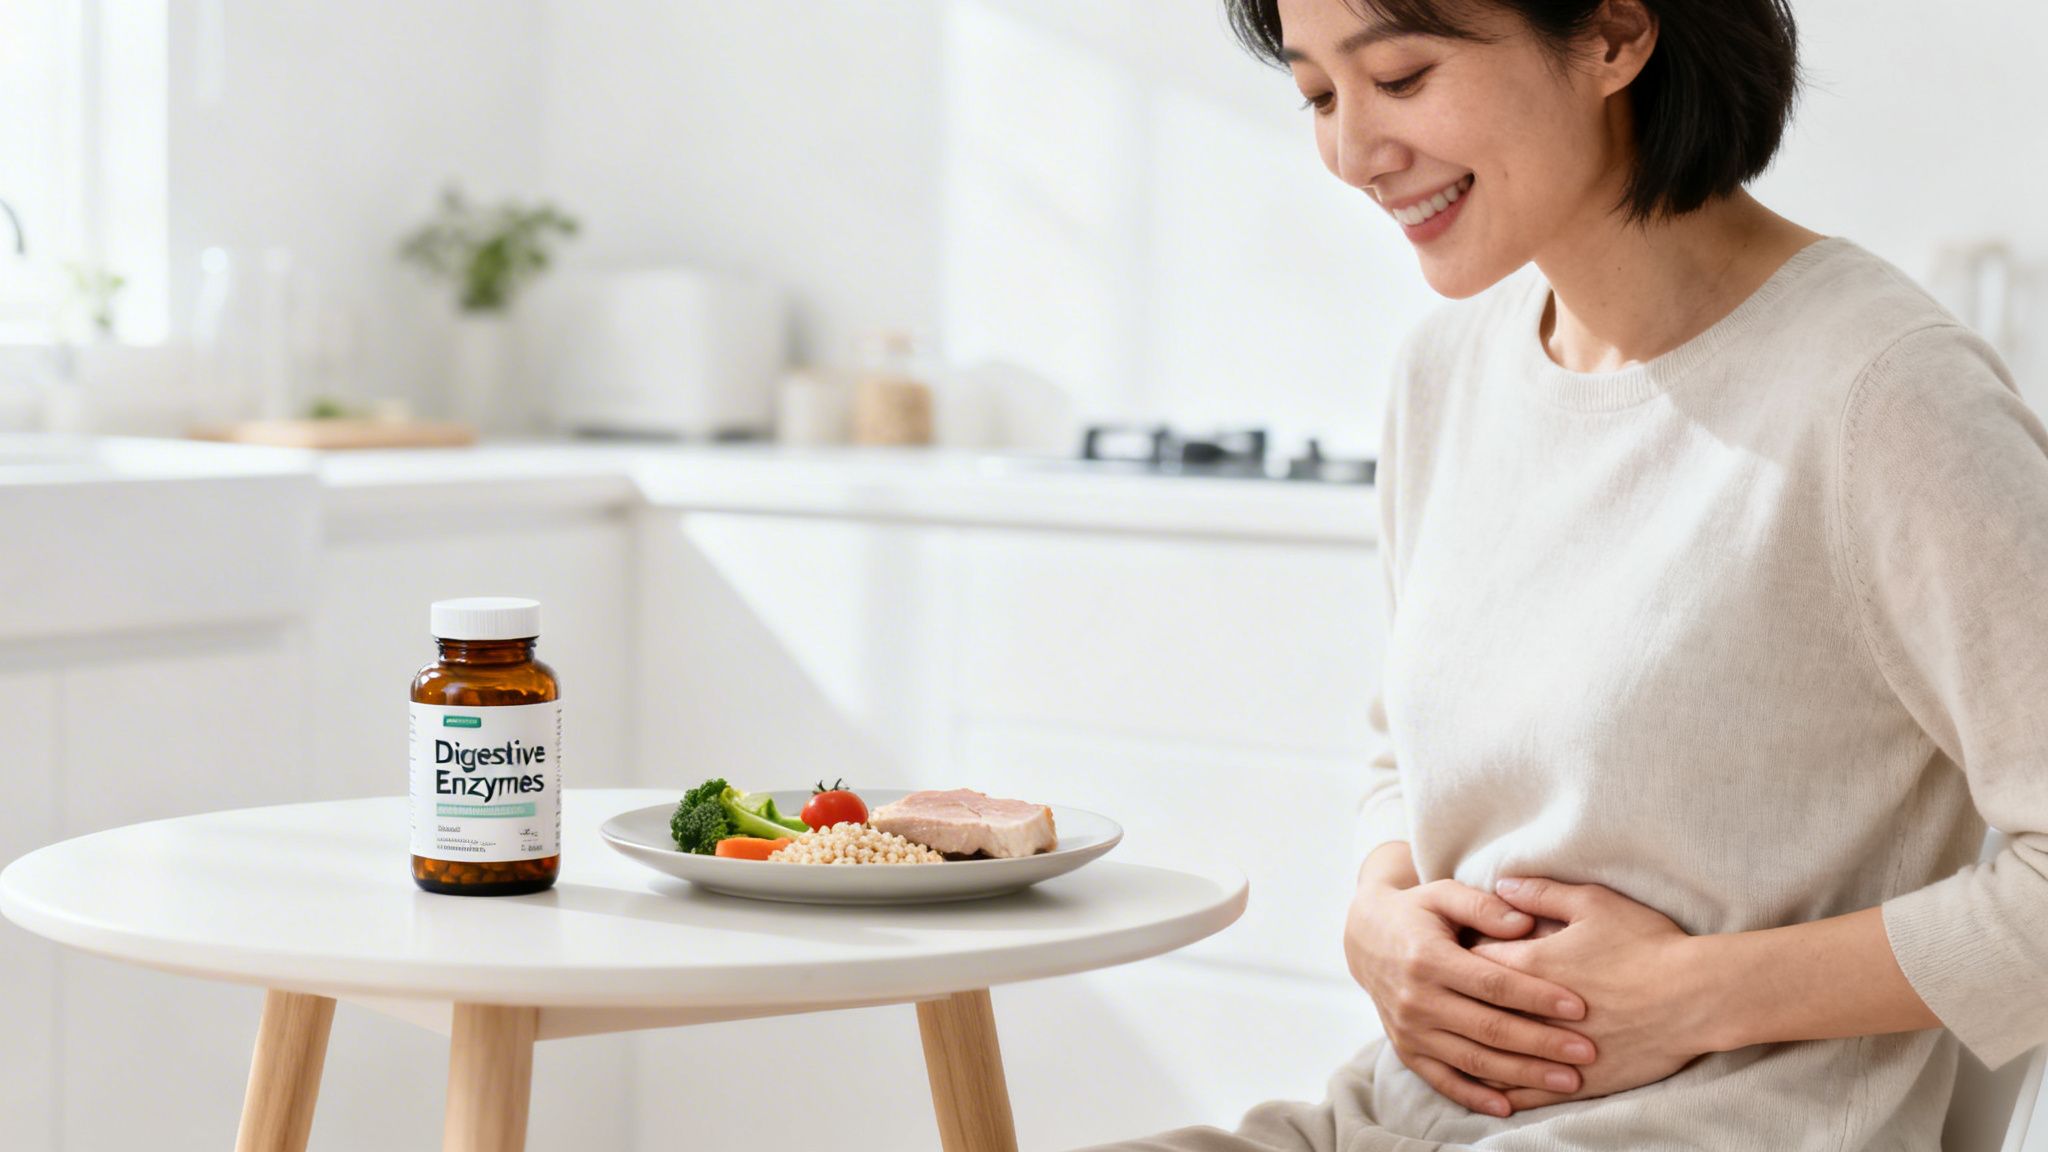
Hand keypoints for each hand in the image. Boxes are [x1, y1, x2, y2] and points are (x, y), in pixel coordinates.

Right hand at [1347, 876, 1601, 1118]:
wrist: (1366, 937)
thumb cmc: (1417, 911)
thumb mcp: (1443, 893)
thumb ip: (1484, 906)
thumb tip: (1525, 922)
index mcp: (1427, 958)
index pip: (1491, 983)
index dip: (1536, 996)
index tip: (1579, 1006)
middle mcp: (1416, 999)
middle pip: (1488, 1028)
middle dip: (1542, 1042)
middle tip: (1588, 1051)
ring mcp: (1409, 1029)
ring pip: (1473, 1059)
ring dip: (1523, 1074)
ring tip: (1569, 1081)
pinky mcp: (1406, 1050)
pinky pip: (1443, 1080)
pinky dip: (1475, 1096)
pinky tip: (1510, 1105)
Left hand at [1466, 877, 1713, 1111]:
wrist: (1697, 998)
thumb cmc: (1647, 944)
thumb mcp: (1593, 903)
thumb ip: (1542, 893)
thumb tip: (1501, 883)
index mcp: (1530, 965)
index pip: (1470, 961)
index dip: (1460, 957)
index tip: (1456, 954)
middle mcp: (1532, 1013)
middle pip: (1474, 1010)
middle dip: (1459, 1004)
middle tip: (1451, 998)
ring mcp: (1554, 1051)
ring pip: (1493, 1058)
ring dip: (1473, 1051)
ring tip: (1460, 1044)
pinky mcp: (1579, 1081)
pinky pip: (1527, 1093)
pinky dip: (1504, 1091)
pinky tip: (1491, 1091)